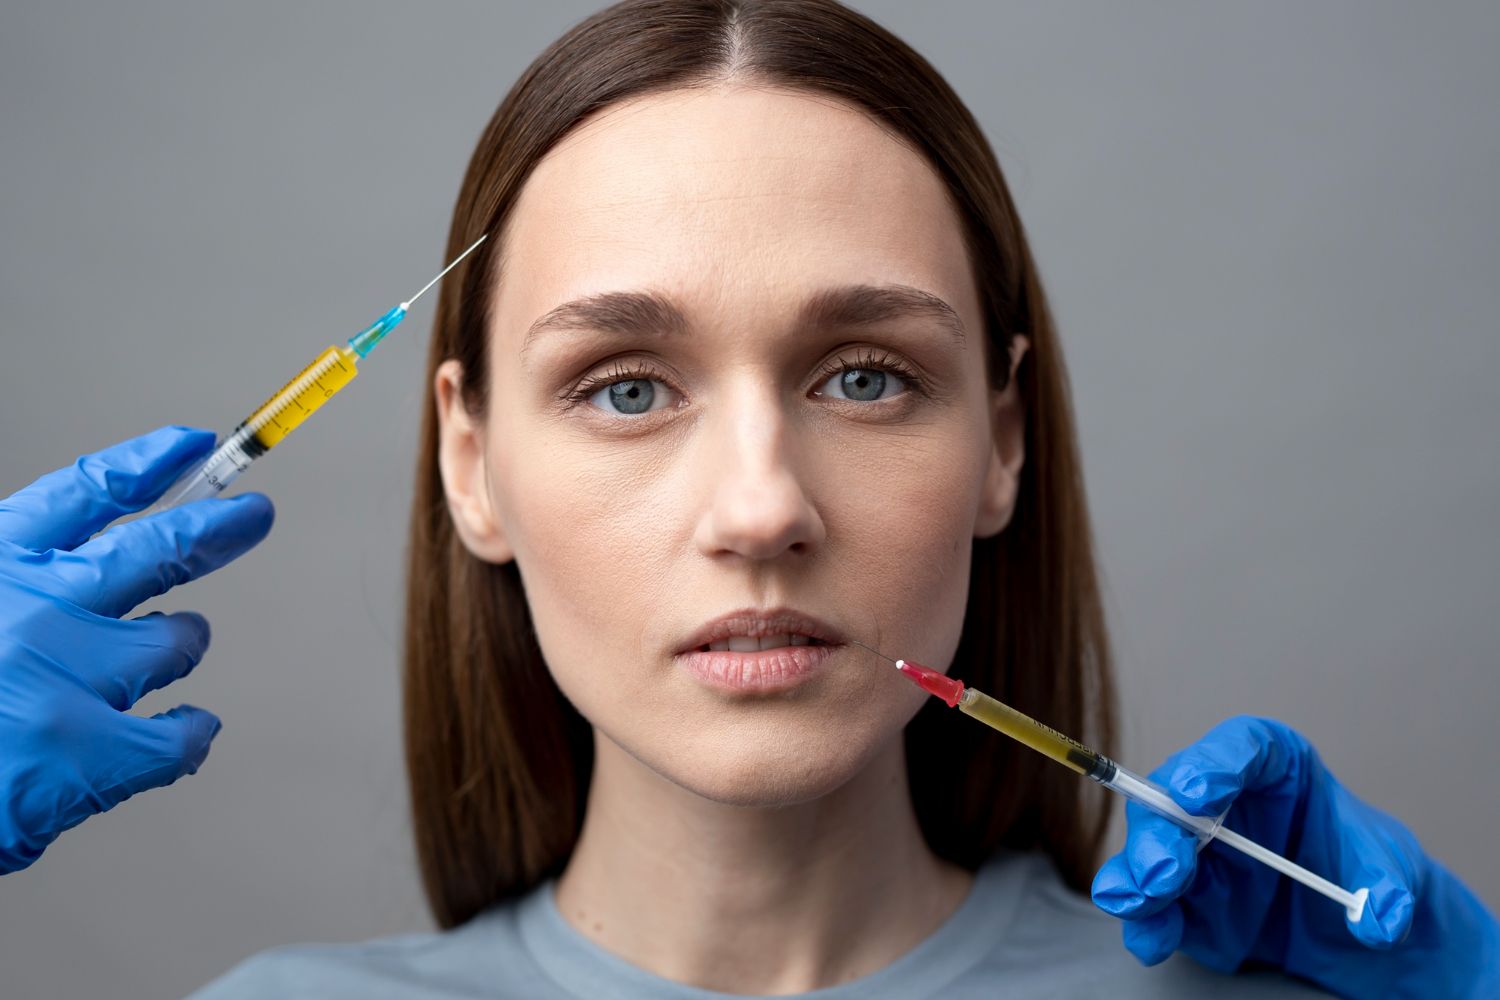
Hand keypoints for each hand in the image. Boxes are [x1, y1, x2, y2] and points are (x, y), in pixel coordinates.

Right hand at [0, 426, 273, 873]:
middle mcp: (36, 606)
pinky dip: (189, 736)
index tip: (190, 447)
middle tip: (251, 517)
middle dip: (216, 527)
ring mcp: (69, 675)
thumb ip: (8, 584)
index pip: (84, 493)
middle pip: (158, 550)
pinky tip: (185, 733)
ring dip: (176, 648)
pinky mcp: (90, 751)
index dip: (146, 465)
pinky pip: (180, 736)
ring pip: (174, 643)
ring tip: (157, 659)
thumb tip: (70, 574)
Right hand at [1091, 716, 1498, 997]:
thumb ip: (1387, 888)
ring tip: (1139, 900)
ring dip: (1138, 874)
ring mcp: (1197, 849)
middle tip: (1163, 870)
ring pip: (1151, 850)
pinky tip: (1152, 940)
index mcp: (1272, 765)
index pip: (1240, 748)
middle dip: (1161, 833)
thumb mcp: (1391, 868)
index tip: (1196, 794)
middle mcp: (1221, 800)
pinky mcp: (1187, 898)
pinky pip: (1156, 908)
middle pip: (1174, 798)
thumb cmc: (1364, 867)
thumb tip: (1375, 918)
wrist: (1352, 922)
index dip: (1213, 765)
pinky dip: (1149, 925)